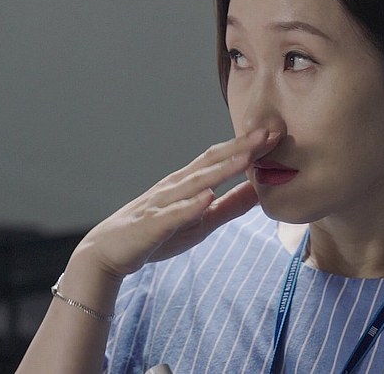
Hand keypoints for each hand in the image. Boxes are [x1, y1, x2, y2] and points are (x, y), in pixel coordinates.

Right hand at [74, 129, 277, 280]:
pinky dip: (190, 205)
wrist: (108, 252)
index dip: (248, 147)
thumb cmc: (156, 234)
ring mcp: (162, 203)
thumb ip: (229, 207)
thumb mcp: (202, 222)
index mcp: (188, 183)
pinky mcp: (151, 224)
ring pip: (195, 182)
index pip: (221, 159)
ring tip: (247, 157)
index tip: (275, 134)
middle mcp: (176, 186)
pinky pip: (172, 214)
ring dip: (222, 169)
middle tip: (269, 131)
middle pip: (211, 162)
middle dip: (240, 147)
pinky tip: (207, 197)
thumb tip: (260, 191)